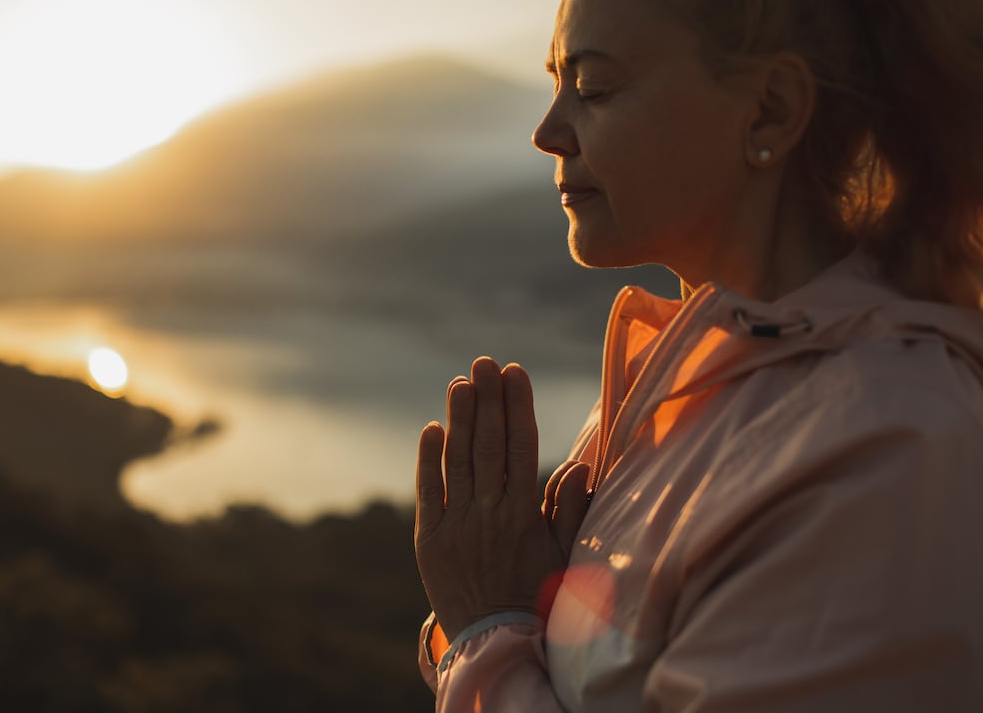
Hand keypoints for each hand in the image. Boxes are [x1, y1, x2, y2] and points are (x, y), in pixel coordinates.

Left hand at [414, 357, 591, 640]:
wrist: (497, 643)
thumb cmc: (538, 597)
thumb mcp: (564, 556)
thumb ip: (568, 509)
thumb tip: (576, 464)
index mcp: (524, 516)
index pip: (521, 448)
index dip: (517, 407)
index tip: (515, 372)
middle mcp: (488, 515)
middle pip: (488, 446)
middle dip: (487, 400)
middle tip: (484, 362)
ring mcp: (456, 526)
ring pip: (457, 462)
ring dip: (459, 419)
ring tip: (460, 382)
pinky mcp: (429, 540)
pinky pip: (428, 492)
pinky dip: (429, 460)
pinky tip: (432, 429)